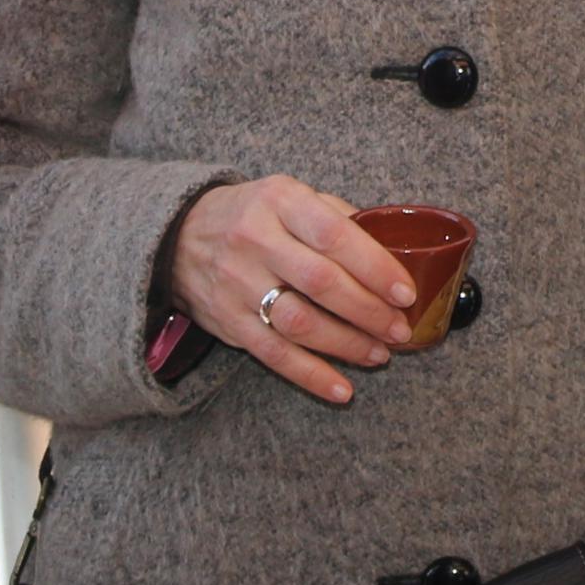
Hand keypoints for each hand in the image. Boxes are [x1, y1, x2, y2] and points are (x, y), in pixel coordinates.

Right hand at [167, 176, 418, 406]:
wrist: (179, 235)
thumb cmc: (253, 215)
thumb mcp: (288, 195)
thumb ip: (336, 217)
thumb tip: (391, 252)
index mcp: (280, 201)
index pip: (335, 235)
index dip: (375, 267)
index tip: (405, 293)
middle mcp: (256, 241)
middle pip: (321, 283)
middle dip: (368, 311)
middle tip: (399, 329)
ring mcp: (239, 284)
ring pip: (300, 323)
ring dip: (347, 345)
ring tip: (379, 354)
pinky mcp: (229, 322)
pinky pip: (274, 355)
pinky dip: (311, 375)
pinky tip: (342, 389)